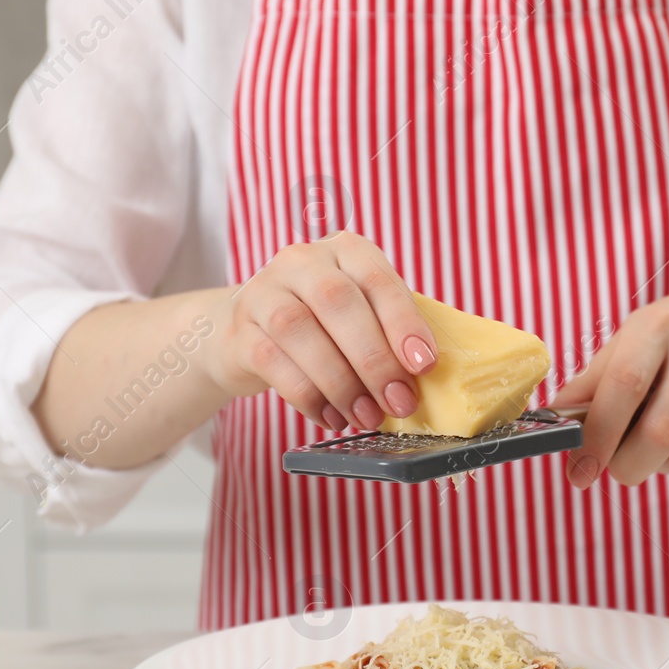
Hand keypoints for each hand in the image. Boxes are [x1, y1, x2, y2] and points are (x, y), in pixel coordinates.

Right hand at [207, 232, 437, 430]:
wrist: (246, 330)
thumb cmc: (322, 324)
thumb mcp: (359, 314)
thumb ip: (390, 332)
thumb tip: (429, 376)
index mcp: (345, 250)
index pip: (377, 279)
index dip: (403, 322)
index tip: (424, 365)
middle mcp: (301, 261)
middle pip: (339, 303)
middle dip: (374, 360)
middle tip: (398, 402)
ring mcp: (263, 292)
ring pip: (299, 331)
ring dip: (340, 382)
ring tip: (366, 416)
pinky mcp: (239, 331)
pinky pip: (272, 363)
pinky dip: (308, 396)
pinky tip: (331, 418)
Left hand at [553, 290, 668, 487]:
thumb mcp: (632, 343)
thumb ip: (592, 384)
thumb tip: (550, 426)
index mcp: (658, 325)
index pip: (623, 386)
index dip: (598, 436)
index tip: (580, 471)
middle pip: (661, 433)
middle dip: (629, 466)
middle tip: (619, 470)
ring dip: (664, 463)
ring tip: (663, 438)